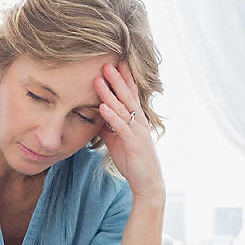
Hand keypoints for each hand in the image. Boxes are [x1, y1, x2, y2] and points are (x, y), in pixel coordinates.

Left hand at [94, 62, 164, 203]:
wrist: (146, 181)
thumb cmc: (132, 160)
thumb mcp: (117, 140)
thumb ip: (109, 127)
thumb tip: (97, 117)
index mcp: (136, 119)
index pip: (130, 95)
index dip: (123, 79)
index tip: (115, 63)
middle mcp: (139, 121)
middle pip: (127, 96)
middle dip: (116, 79)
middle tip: (106, 63)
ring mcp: (137, 131)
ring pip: (122, 108)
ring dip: (109, 93)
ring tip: (98, 80)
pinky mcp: (133, 143)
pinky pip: (120, 127)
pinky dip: (111, 116)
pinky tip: (102, 107)